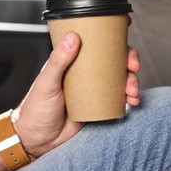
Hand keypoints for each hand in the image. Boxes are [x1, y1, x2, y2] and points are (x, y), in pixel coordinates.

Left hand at [13, 31, 140, 157]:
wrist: (38, 140)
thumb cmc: (36, 109)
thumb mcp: (46, 83)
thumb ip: (58, 61)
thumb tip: (72, 37)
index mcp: (71, 62)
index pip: (93, 44)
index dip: (111, 37)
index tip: (124, 31)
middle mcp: (85, 73)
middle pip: (113, 60)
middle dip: (129, 60)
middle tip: (133, 66)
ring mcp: (93, 90)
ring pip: (119, 79)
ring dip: (132, 81)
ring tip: (132, 91)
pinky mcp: (99, 107)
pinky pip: (118, 99)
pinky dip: (129, 97)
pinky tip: (132, 101)